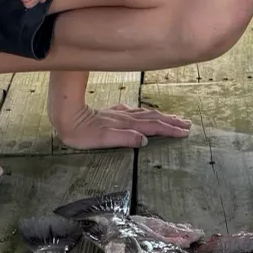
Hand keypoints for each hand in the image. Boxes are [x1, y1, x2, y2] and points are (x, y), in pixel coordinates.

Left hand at [50, 100, 192, 149]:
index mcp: (126, 125)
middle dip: (171, 122)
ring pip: (145, 114)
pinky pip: (134, 112)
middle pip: (153, 119)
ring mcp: (118, 114)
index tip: (184, 132)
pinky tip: (143, 112)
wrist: (65, 117)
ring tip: (173, 118)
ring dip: (161, 117)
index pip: (153, 127)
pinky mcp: (110, 113)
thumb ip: (125, 138)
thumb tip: (145, 140)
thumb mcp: (103, 139)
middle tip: (186, 124)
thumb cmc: (81, 133)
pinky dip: (144, 113)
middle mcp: (125, 118)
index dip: (169, 130)